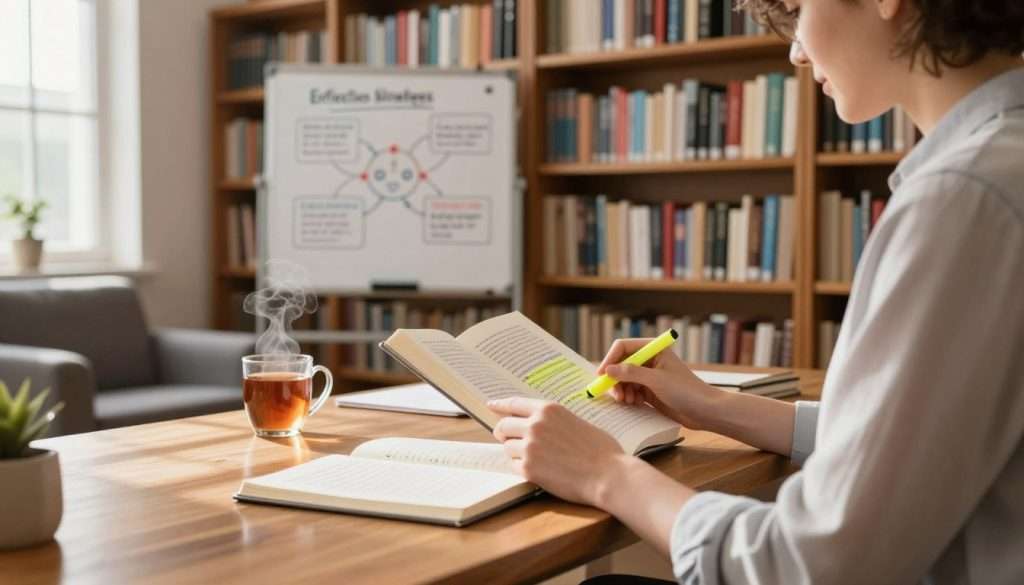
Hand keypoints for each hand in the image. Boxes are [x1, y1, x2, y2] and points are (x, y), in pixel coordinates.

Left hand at [488, 397, 629, 506]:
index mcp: (548, 409)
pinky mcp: (529, 468)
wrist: (608, 474)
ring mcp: (530, 447)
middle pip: (503, 426)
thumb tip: (538, 424)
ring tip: (537, 459)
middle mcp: (535, 425)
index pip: (514, 403)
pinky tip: (540, 471)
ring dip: (516, 453)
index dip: (500, 405)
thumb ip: (553, 420)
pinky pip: (514, 466)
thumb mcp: (576, 421)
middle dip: (504, 433)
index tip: (490, 405)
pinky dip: (523, 468)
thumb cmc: (601, 449)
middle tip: (509, 439)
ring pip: (507, 448)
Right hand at [597, 338, 721, 430]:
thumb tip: (608, 369)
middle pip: (621, 364)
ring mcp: (649, 375)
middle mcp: (650, 359)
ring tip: (628, 401)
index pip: (623, 347)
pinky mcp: (650, 390)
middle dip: (616, 379)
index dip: (610, 359)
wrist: (705, 411)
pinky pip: (631, 390)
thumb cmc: (686, 391)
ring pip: (624, 379)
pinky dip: (629, 397)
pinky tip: (636, 403)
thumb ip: (631, 373)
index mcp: (654, 349)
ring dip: (622, 390)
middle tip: (616, 394)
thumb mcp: (656, 380)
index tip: (601, 375)